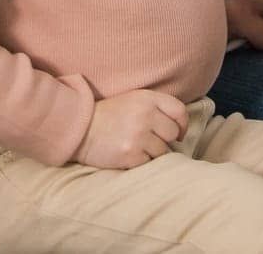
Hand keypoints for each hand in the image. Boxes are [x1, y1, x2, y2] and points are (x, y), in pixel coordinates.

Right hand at [75, 89, 189, 169]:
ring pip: (163, 151)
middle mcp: (145, 115)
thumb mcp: (134, 100)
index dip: (182, 124)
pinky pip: (149, 163)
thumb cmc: (109, 115)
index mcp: (147, 98)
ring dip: (153, 152)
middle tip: (150, 140)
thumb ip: (156, 107)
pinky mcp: (130, 155)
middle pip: (172, 133)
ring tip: (137, 147)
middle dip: (165, 139)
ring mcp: (138, 136)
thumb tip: (180, 129)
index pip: (179, 111)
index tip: (179, 133)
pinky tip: (129, 154)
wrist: (79, 128)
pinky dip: (141, 161)